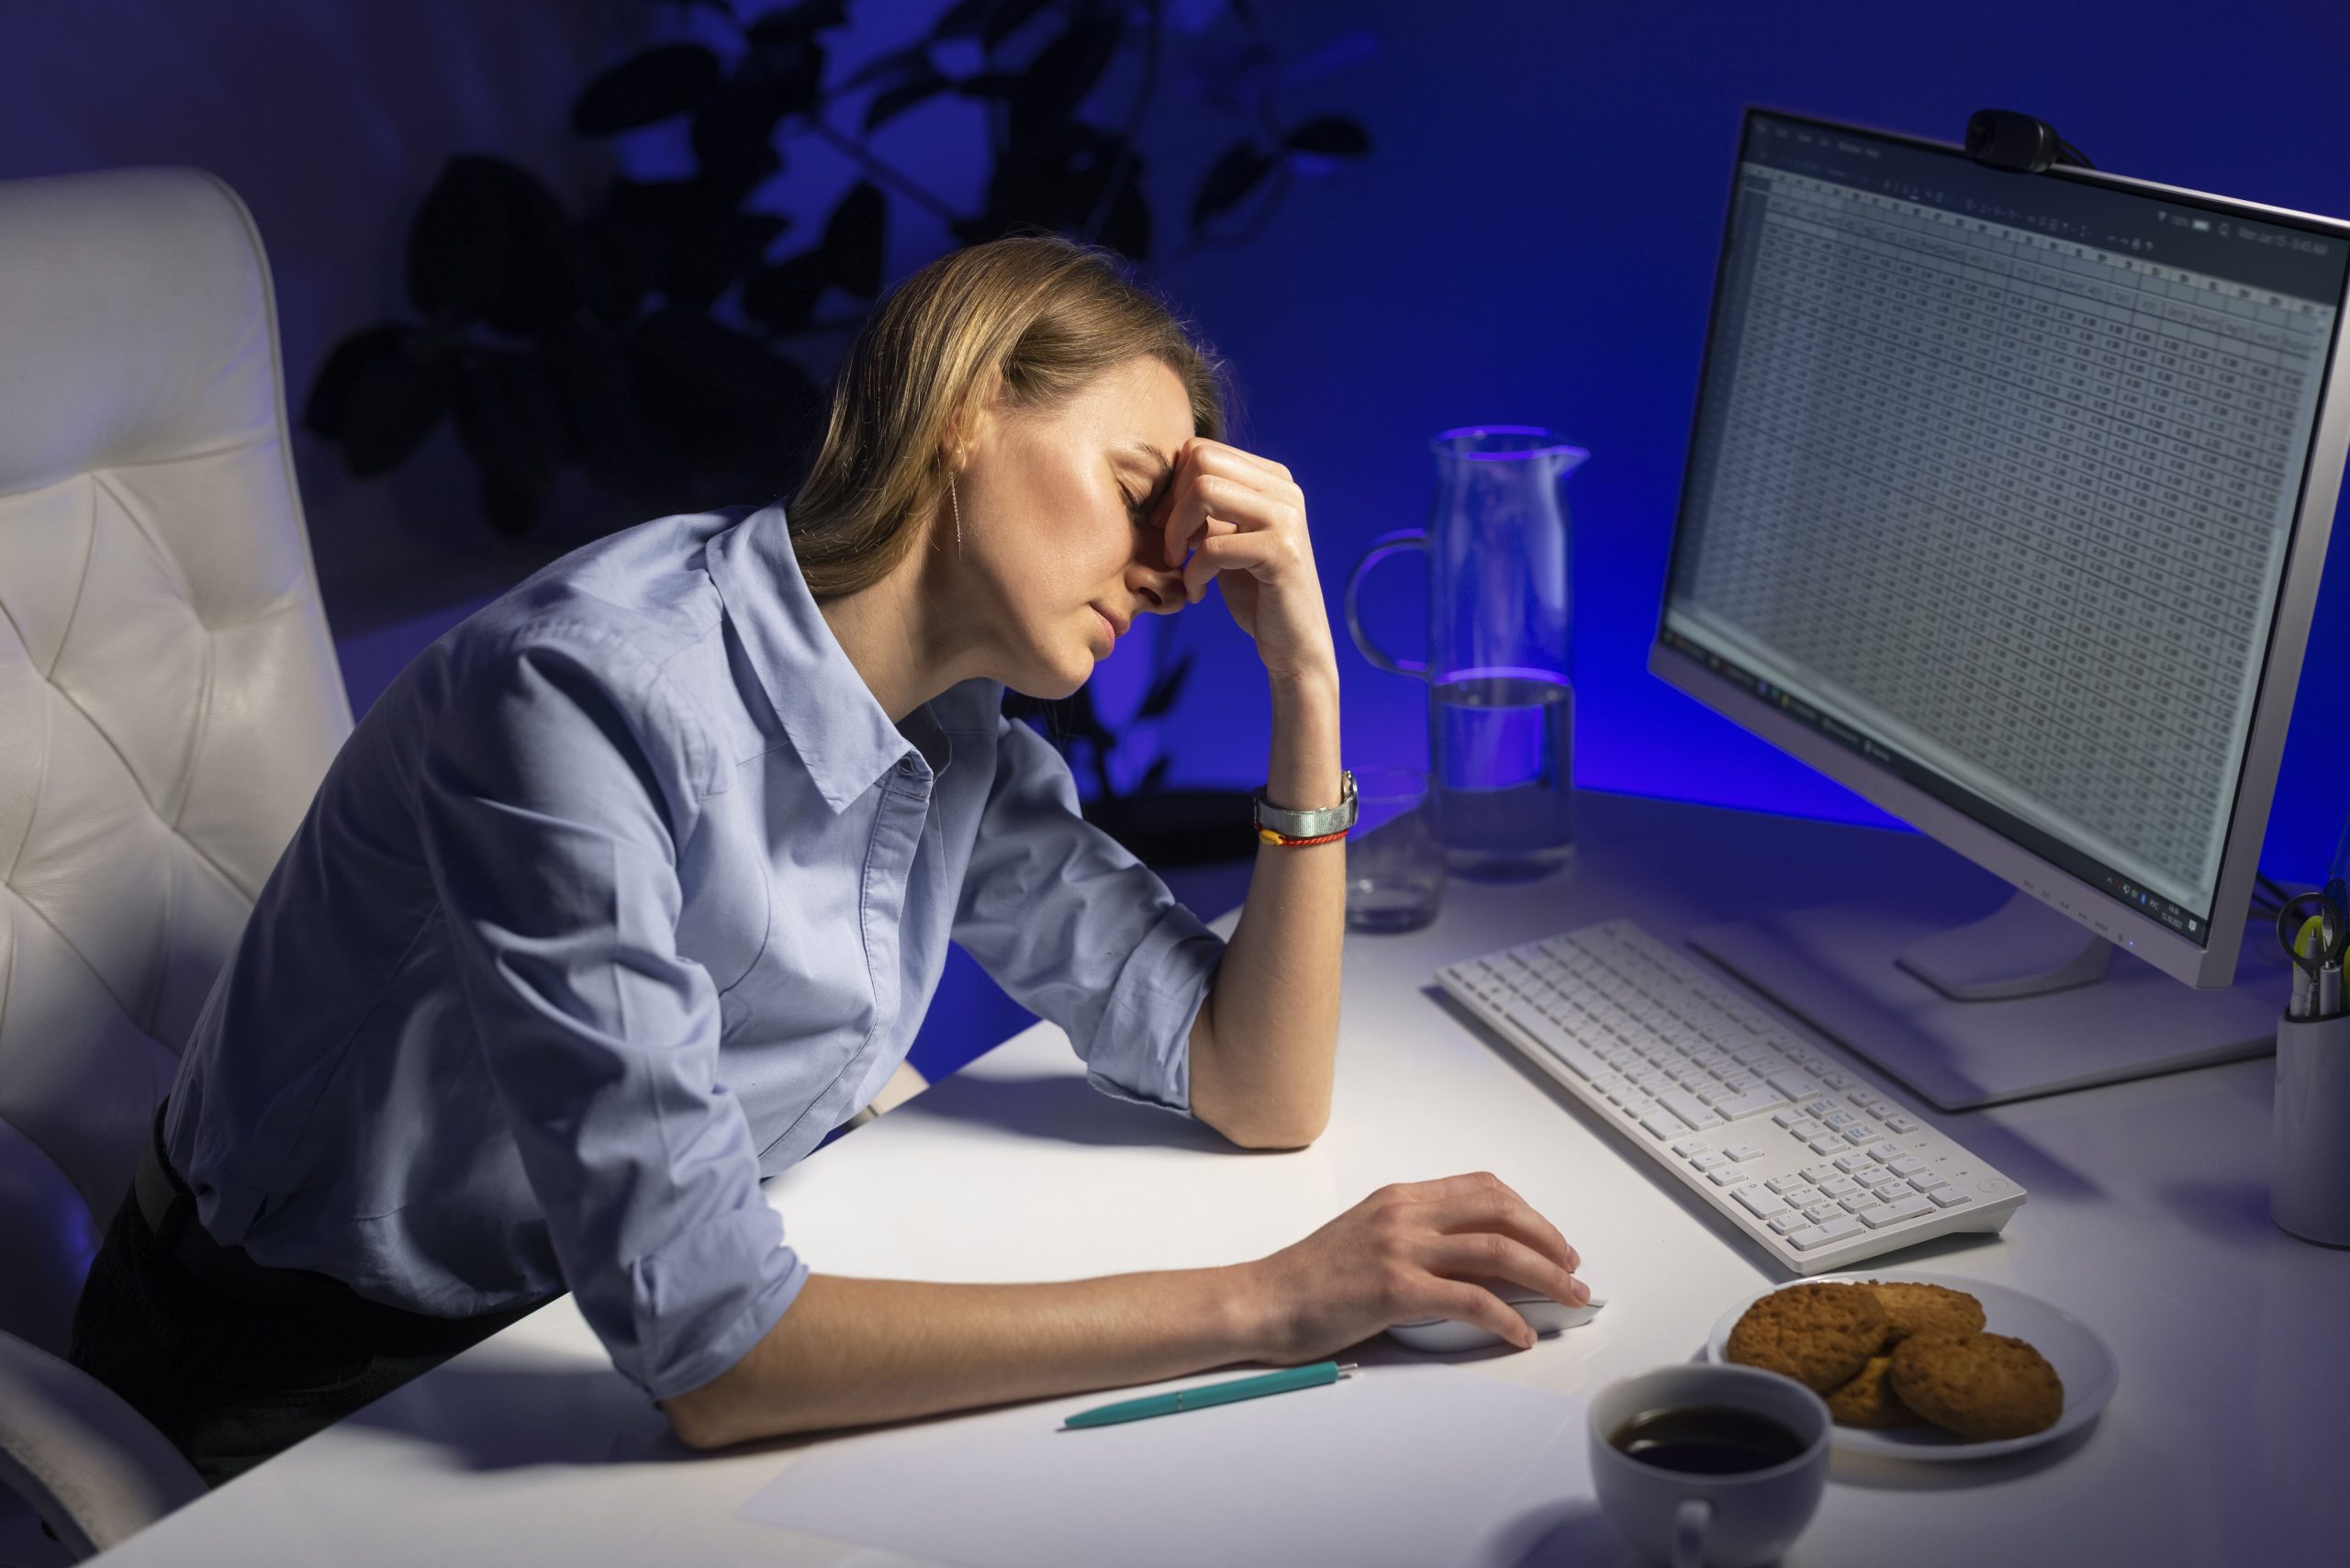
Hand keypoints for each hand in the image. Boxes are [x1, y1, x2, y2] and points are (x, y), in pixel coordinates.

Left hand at [1155, 437, 1337, 681]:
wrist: (1293, 643)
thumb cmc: (1255, 591)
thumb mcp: (1227, 537)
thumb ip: (1209, 506)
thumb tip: (1167, 477)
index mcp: (1272, 479)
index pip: (1201, 450)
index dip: (1172, 487)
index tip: (1166, 528)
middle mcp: (1284, 490)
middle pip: (1201, 462)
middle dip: (1171, 506)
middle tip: (1170, 548)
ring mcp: (1286, 518)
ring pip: (1205, 491)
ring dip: (1177, 534)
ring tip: (1179, 566)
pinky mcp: (1282, 552)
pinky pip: (1213, 545)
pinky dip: (1193, 572)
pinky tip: (1198, 592)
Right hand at [1235, 1172, 1585, 1362]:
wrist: (1262, 1300)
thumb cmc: (1308, 1279)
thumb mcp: (1367, 1238)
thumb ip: (1416, 1238)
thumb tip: (1474, 1263)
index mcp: (1400, 1197)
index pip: (1482, 1188)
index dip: (1527, 1212)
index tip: (1549, 1238)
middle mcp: (1405, 1213)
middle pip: (1500, 1211)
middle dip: (1548, 1239)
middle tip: (1572, 1268)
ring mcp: (1400, 1248)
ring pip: (1496, 1250)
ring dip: (1544, 1275)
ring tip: (1568, 1298)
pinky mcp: (1396, 1289)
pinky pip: (1471, 1300)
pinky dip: (1506, 1318)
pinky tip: (1520, 1335)